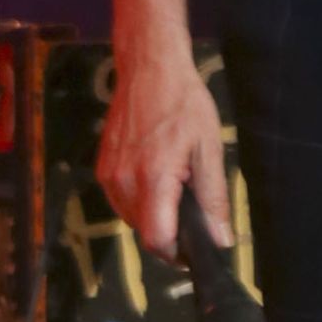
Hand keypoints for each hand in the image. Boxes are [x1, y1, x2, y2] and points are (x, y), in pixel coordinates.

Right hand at [97, 36, 232, 261]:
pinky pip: (122, 201)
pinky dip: (140, 199)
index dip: (178, 253)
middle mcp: (123, 183)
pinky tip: (157, 174)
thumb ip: (213, 198)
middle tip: (192, 207)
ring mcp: (108, 176)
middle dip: (170, 230)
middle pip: (145, 233)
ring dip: (155, 215)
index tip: (196, 247)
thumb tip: (220, 241)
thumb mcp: (209, 147)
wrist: (149, 68)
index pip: (158, 241)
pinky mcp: (101, 169)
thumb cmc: (185, 103)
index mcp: (153, 178)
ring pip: (133, 219)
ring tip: (175, 183)